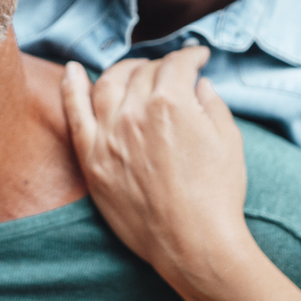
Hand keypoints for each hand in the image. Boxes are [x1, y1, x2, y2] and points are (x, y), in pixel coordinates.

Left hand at [60, 48, 247, 277]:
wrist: (194, 243)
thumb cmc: (218, 194)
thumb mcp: (229, 140)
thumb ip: (212, 103)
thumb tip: (199, 84)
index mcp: (172, 102)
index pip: (177, 64)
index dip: (192, 57)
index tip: (199, 58)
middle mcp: (135, 112)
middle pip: (143, 72)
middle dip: (162, 66)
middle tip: (172, 73)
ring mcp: (109, 135)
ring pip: (107, 84)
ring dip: (123, 71)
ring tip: (133, 71)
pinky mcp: (93, 160)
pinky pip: (74, 114)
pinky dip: (71, 87)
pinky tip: (72, 70)